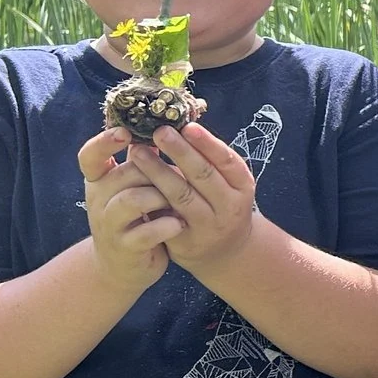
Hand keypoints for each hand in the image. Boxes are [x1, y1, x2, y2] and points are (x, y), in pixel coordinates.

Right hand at [77, 129, 180, 294]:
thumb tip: (165, 124)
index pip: (90, 156)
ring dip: (161, 197)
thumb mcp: (134, 186)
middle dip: (157, 172)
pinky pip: (146, 232)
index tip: (125, 132)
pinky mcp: (125, 247)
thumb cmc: (136, 217)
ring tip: (179, 202)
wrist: (124, 266)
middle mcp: (99, 200)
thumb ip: (143, 160)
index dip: (104, 142)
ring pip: (133, 200)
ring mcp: (109, 225)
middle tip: (180, 174)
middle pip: (125, 174)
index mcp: (100, 180)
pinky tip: (179, 224)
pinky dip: (166, 226)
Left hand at [128, 121, 260, 273]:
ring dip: (158, 171)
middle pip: (204, 175)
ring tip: (138, 152)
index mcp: (242, 185)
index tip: (187, 126)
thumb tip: (179, 125)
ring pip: (182, 195)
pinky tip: (135, 183)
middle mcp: (230, 206)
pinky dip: (151, 197)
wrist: (225, 253)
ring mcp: (209, 225)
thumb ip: (208, 161)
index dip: (207, 143)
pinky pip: (166, 216)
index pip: (227, 160)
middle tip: (158, 131)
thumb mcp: (226, 184)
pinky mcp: (187, 241)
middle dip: (180, 151)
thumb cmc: (219, 206)